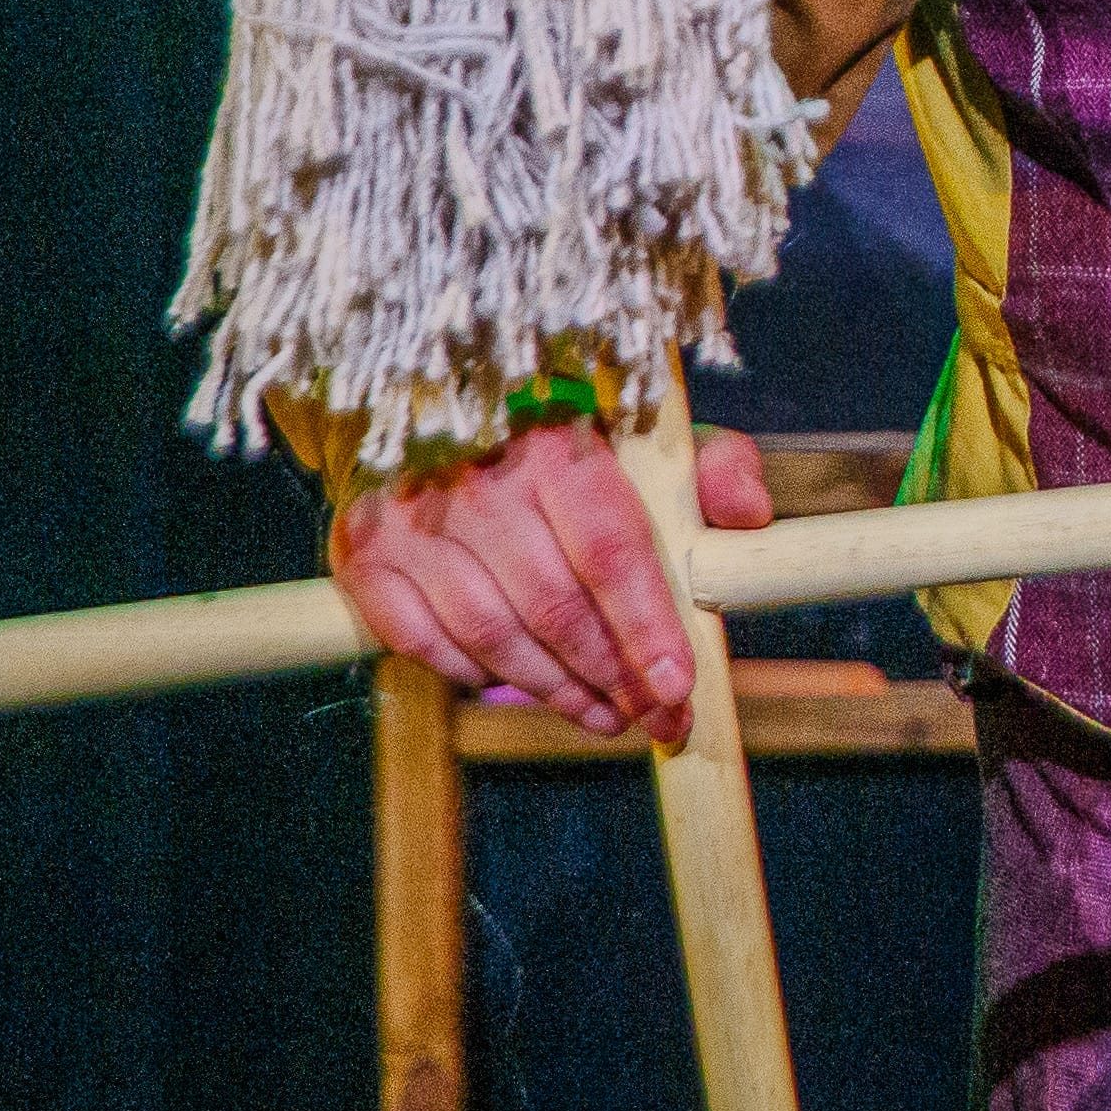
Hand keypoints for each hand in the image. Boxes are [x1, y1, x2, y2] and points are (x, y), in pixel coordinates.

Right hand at [331, 417, 775, 746]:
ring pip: (490, 634)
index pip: (609, 551)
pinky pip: (418, 639)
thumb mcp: (644, 427)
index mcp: (557, 441)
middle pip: (554, 606)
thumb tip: (748, 515)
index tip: (676, 685)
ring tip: (602, 715)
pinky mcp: (362, 549)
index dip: (644, 626)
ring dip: (550, 689)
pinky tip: (512, 687)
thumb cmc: (556, 427)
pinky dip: (468, 673)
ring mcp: (411, 517)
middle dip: (610, 676)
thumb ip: (709, 466)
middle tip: (653, 716)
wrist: (423, 394)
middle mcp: (478, 478)